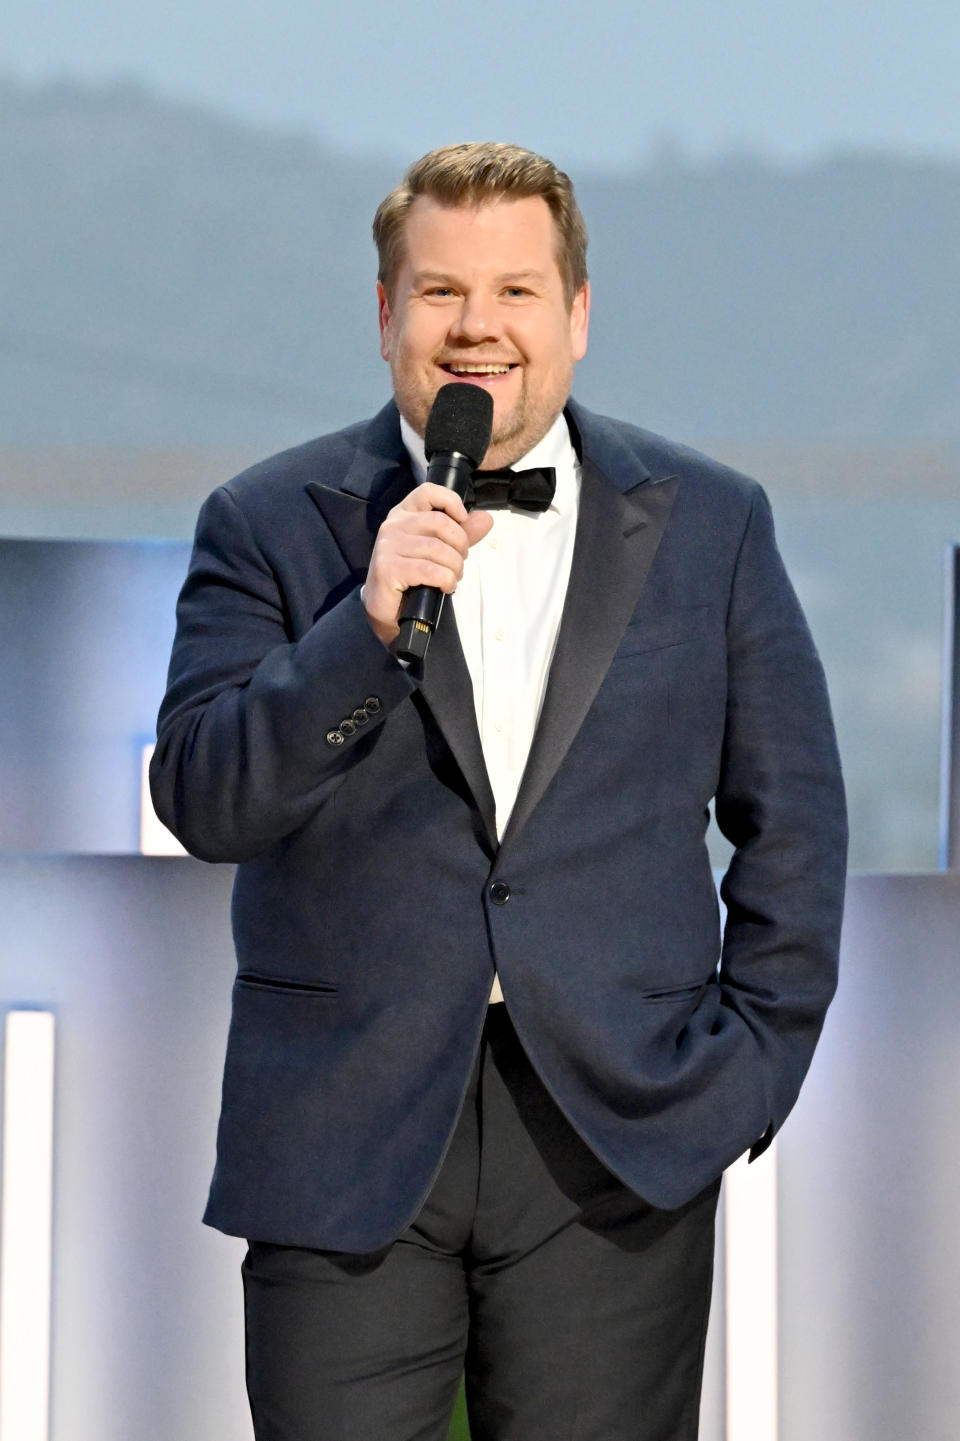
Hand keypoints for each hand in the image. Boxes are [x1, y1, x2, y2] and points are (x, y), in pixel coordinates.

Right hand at [364, 483, 493, 645]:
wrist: (388, 609)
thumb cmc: (412, 576)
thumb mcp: (440, 550)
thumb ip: (462, 533)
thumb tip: (486, 518)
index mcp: (404, 514)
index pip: (428, 492)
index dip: (451, 501)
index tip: (462, 520)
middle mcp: (393, 525)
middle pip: (440, 523)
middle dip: (460, 545)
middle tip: (458, 563)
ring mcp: (388, 546)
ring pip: (438, 549)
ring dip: (454, 567)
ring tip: (452, 578)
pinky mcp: (388, 568)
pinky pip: (430, 570)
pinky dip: (446, 580)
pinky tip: (445, 586)